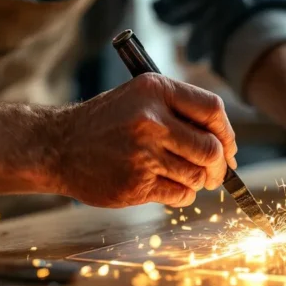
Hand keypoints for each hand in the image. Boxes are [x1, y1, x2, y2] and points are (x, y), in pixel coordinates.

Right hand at [53, 73, 236, 207]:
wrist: (58, 146)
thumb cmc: (107, 122)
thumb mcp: (140, 98)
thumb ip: (181, 112)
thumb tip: (227, 147)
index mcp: (155, 90)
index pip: (212, 110)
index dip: (227, 132)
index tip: (227, 147)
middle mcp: (150, 119)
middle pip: (211, 148)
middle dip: (220, 165)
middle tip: (216, 172)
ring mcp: (142, 154)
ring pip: (198, 175)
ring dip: (200, 181)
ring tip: (185, 176)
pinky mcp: (135, 184)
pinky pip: (180, 195)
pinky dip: (182, 194)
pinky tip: (167, 186)